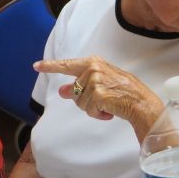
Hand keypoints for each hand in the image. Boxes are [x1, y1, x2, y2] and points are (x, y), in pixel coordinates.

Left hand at [34, 56, 163, 139]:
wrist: (141, 103)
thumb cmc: (126, 92)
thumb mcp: (103, 84)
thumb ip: (81, 85)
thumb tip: (62, 91)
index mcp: (94, 62)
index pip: (68, 65)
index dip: (51, 66)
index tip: (37, 66)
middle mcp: (93, 68)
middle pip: (75, 91)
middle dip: (86, 101)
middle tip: (104, 101)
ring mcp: (95, 80)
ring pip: (80, 102)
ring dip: (93, 108)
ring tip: (109, 105)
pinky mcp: (97, 93)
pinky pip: (88, 110)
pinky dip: (98, 114)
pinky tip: (109, 111)